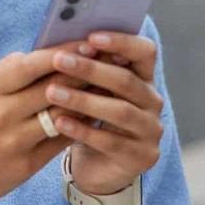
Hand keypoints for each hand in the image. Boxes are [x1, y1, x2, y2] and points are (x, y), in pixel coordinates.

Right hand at [0, 40, 104, 204]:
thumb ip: (9, 71)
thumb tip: (47, 52)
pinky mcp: (26, 166)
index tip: (86, 42)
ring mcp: (14, 141)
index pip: (31, 64)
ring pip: (62, 116)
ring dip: (88, 100)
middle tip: (110, 59)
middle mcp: (1, 114)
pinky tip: (95, 115)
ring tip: (109, 86)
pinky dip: (79, 126)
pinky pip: (61, 141)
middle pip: (53, 88)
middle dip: (84, 72)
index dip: (61, 53)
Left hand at [44, 32, 163, 195]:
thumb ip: (85, 68)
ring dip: (83, 100)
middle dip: (91, 68)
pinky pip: (111, 142)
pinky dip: (83, 131)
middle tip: (59, 60)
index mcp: (144, 78)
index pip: (145, 51)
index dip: (122, 42)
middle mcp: (153, 102)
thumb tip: (61, 43)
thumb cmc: (89, 118)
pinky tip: (59, 122)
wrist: (96, 167)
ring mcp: (151, 132)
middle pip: (126, 81)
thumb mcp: (89, 91)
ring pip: (120, 111)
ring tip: (52, 92)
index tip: (91, 37)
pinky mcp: (141, 158)